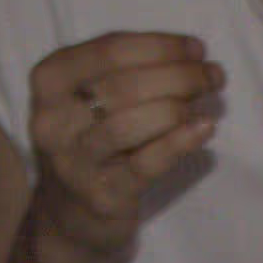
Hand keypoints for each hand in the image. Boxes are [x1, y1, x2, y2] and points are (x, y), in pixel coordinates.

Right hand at [16, 30, 225, 262]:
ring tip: (208, 101)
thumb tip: (191, 53)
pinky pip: (145, 164)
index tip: (198, 49)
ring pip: (131, 123)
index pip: (110, 50)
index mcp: (49, 81)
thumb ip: (129, 69)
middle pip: (124, 86)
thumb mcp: (92, 98)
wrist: (69, 216)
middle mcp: (52, 120)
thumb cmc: (92, 143)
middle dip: (179, 75)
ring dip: (179, 106)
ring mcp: (73, 162)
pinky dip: (179, 142)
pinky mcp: (101, 197)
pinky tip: (204, 129)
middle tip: (213, 76)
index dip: (162, 46)